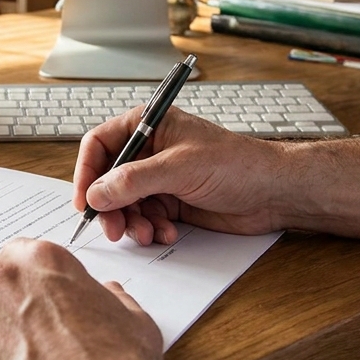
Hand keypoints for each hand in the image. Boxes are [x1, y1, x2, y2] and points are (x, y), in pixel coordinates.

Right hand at [74, 107, 359, 247]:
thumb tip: (95, 194)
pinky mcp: (171, 202)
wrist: (275, 192)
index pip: (100, 145)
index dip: (87, 173)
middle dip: (110, 207)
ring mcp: (159, 177)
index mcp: (148, 125)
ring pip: (124, 203)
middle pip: (108, 179)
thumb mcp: (179, 169)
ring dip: (132, 222)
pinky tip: (167, 234)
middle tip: (114, 230)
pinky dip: (150, 229)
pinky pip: (145, 218)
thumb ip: (133, 181)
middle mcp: (149, 150)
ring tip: (149, 234)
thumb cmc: (237, 164)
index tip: (85, 202)